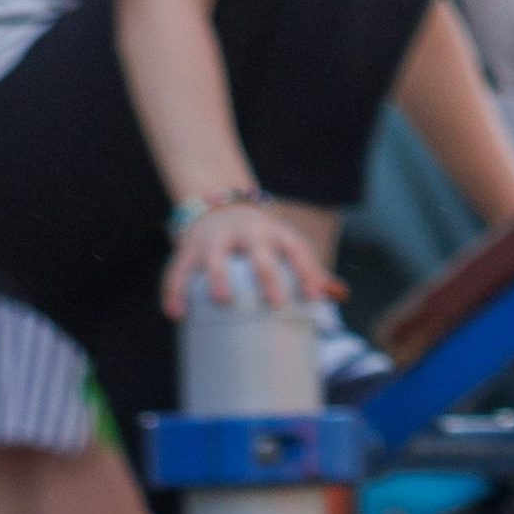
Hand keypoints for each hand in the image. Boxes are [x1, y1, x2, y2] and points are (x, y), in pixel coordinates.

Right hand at [163, 198, 339, 320]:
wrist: (218, 200)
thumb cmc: (259, 238)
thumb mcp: (283, 245)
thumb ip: (309, 270)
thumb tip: (340, 295)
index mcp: (274, 233)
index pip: (296, 248)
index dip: (308, 271)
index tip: (315, 297)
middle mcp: (247, 233)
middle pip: (260, 252)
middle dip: (268, 275)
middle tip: (275, 302)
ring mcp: (216, 239)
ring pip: (215, 255)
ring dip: (218, 275)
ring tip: (221, 299)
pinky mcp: (189, 248)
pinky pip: (178, 269)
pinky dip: (174, 290)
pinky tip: (174, 313)